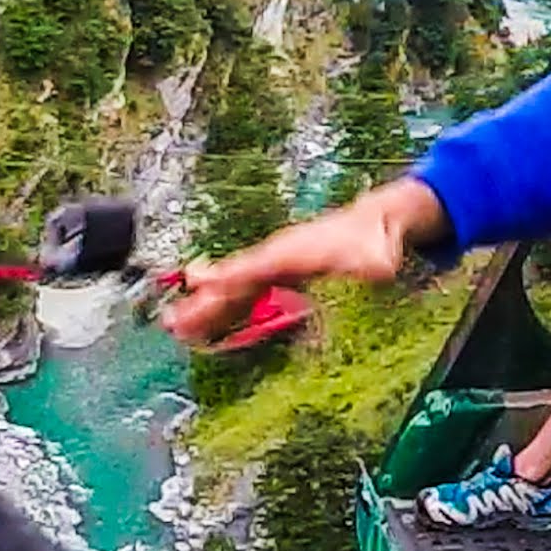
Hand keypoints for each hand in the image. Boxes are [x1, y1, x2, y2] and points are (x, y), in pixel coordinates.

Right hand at [158, 181, 427, 344]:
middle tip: (171, 322)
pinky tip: (211, 326)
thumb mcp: (378, 257)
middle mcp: (277, 257)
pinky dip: (226, 308)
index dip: (225, 279)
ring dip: (207, 308)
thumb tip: (374, 273)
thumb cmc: (375, 240)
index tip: (197, 287)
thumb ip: (373, 266)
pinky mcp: (281, 276)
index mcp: (292, 252)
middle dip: (203, 302)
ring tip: (177, 328)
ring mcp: (276, 266)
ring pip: (235, 289)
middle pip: (233, 282)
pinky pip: (247, 294)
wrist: (378, 221)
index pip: (251, 268)